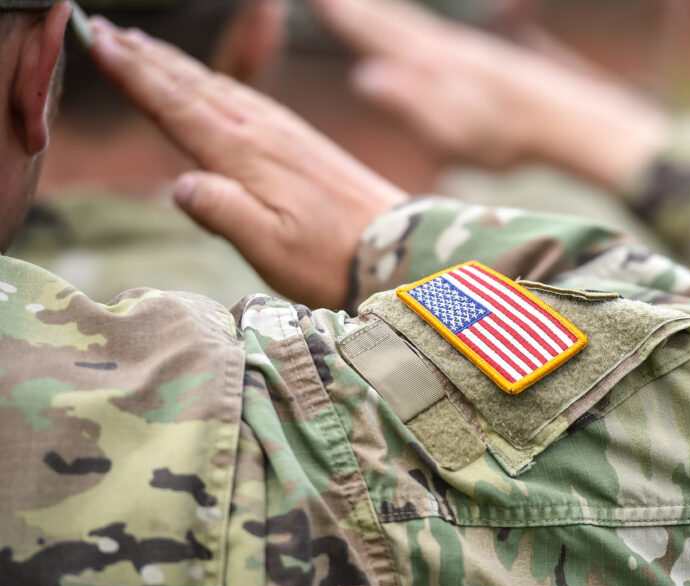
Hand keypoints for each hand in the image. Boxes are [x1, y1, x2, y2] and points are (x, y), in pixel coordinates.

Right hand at [88, 18, 407, 309]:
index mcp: (246, 155)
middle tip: (106, 31)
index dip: (135, 76)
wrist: (399, 249)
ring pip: (220, 86)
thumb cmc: (332, 259)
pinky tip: (214, 85)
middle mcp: (264, 133)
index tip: (99, 44)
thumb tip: (179, 184)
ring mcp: (287, 133)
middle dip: (147, 59)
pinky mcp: (304, 142)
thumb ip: (224, 214)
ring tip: (145, 47)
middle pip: (193, 86)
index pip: (177, 106)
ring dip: (178, 66)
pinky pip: (249, 99)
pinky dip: (218, 83)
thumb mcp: (271, 248)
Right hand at [307, 0, 669, 189]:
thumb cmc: (509, 136)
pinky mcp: (486, 60)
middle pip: (394, 22)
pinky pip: (437, 36)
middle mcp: (446, 49)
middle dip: (360, 8)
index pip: (377, 34)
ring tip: (364, 7)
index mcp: (431, 66)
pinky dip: (417, 28)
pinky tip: (423, 37)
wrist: (568, 120)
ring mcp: (468, 51)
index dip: (345, 18)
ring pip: (417, 26)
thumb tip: (364, 77)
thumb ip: (411, 104)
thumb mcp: (455, 133)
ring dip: (387, 15)